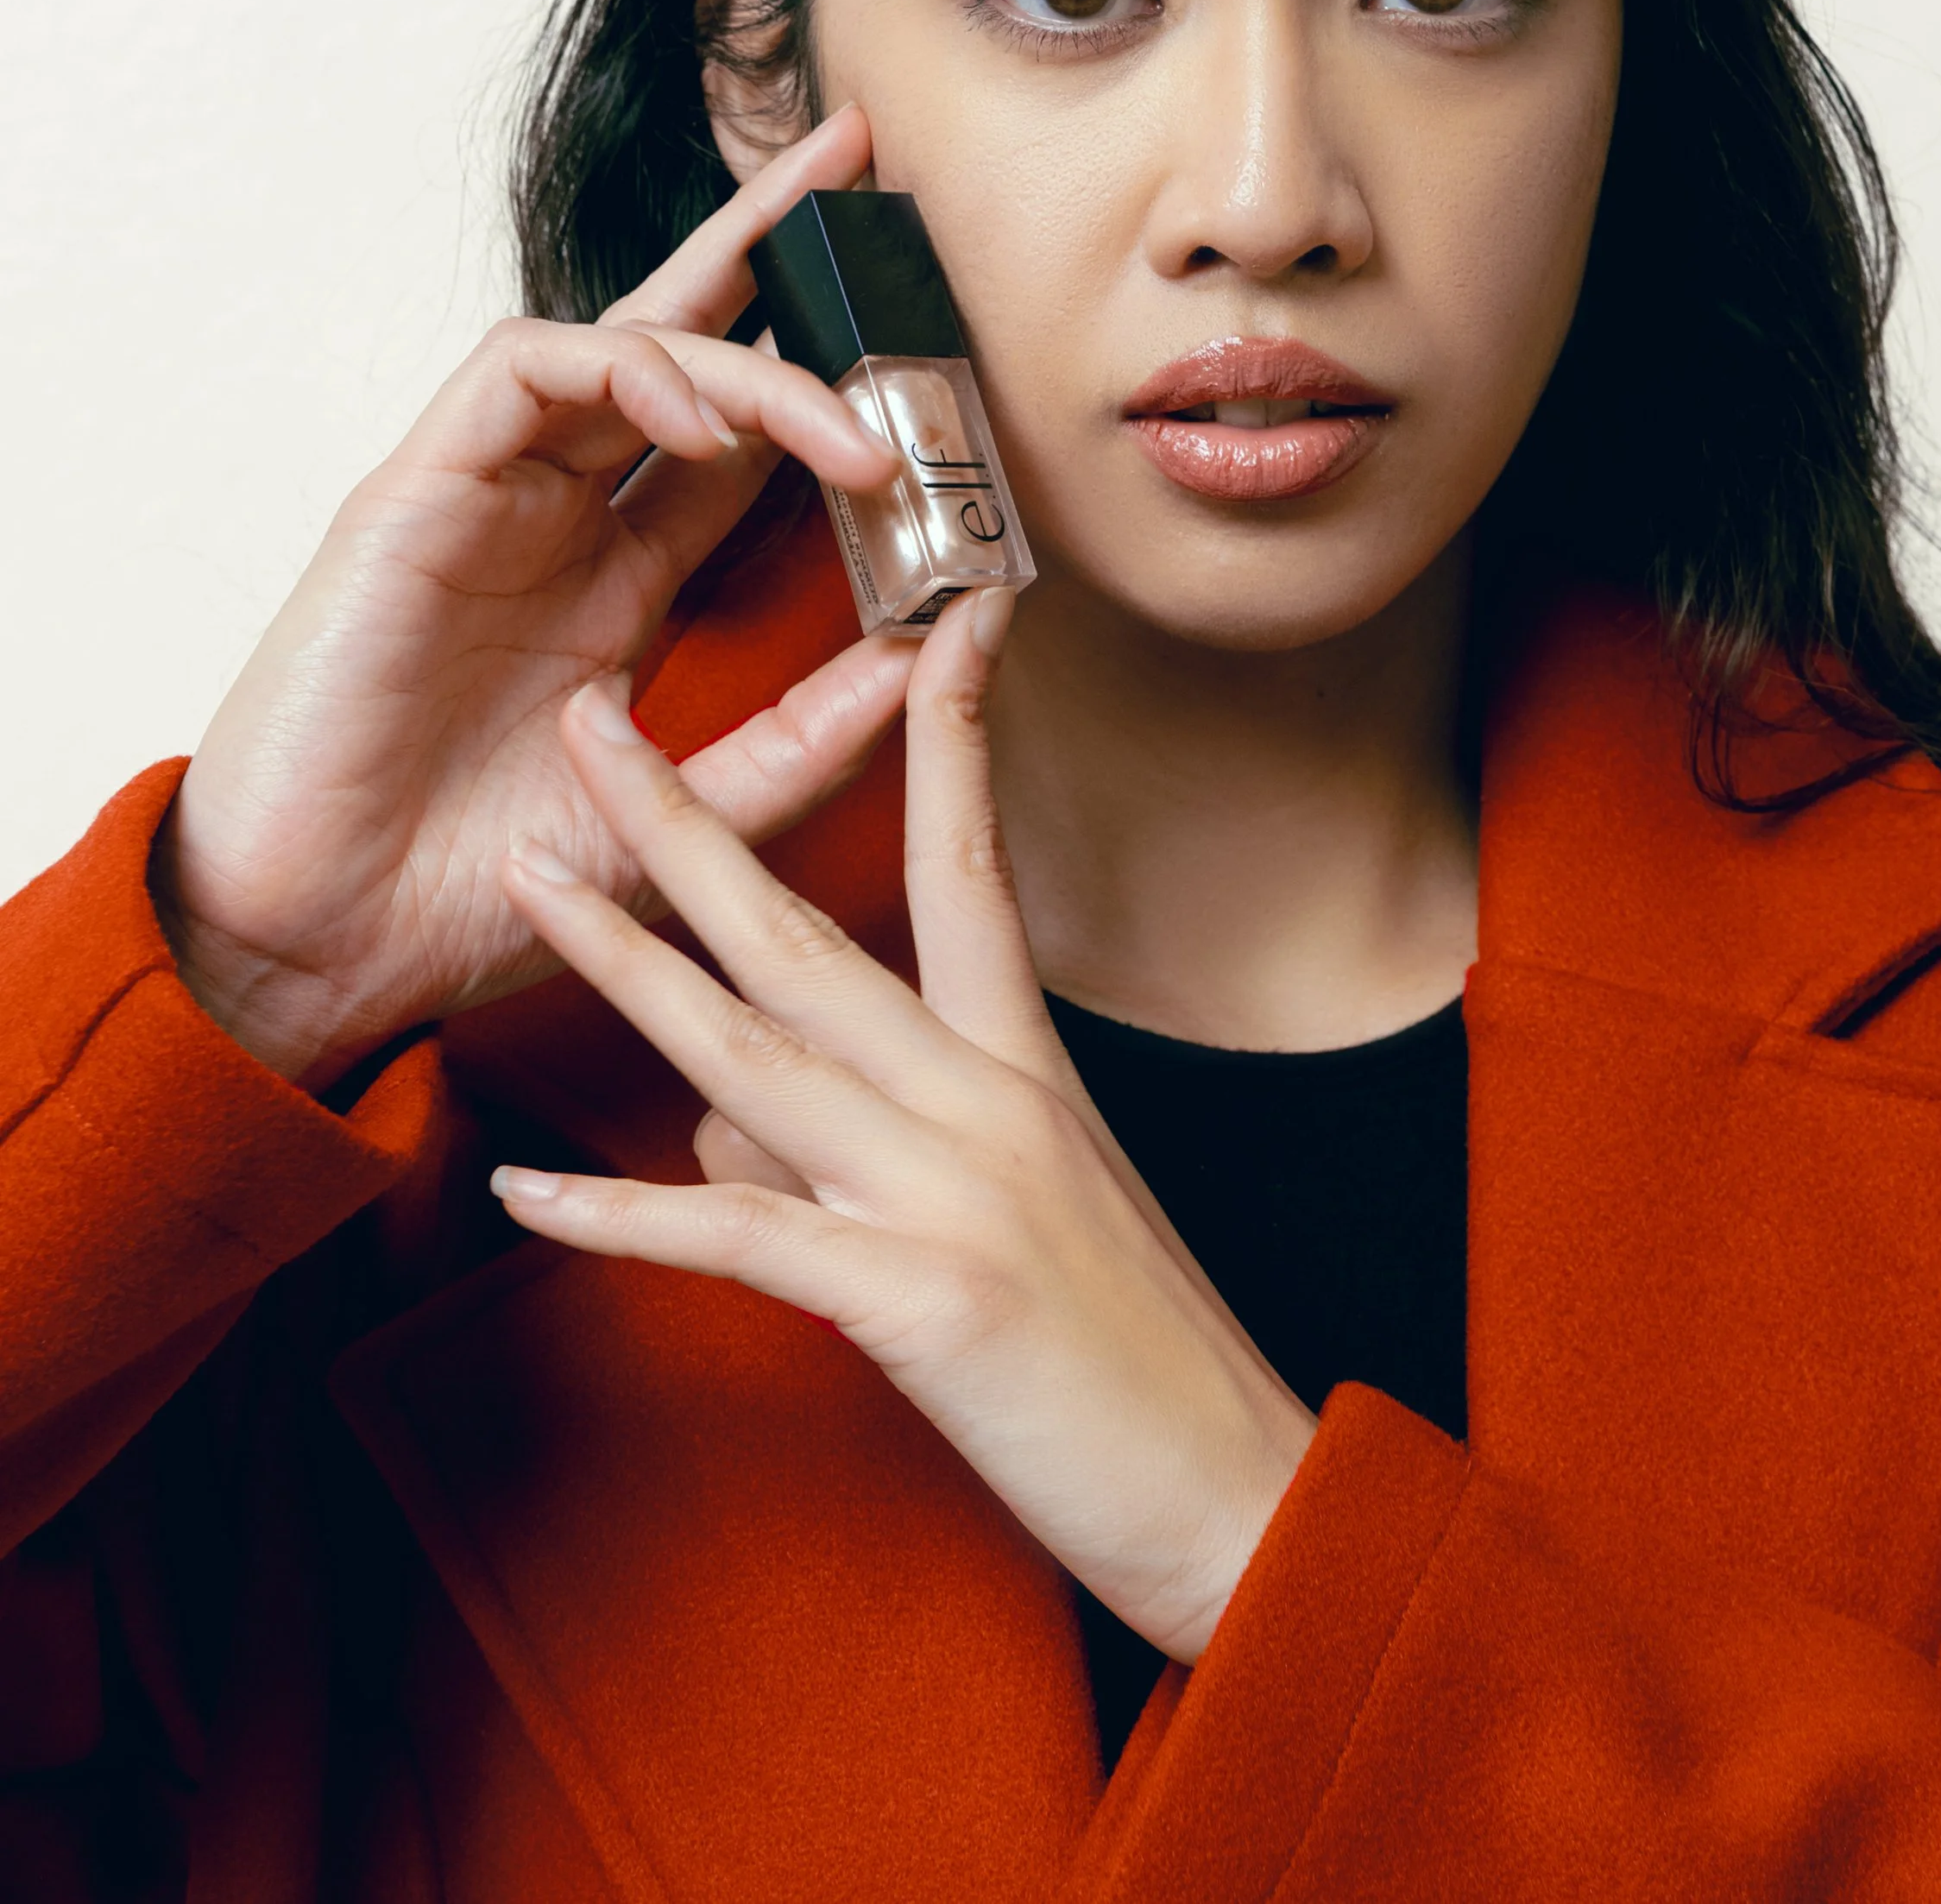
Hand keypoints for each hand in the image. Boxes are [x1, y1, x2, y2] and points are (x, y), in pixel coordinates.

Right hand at [157, 108, 909, 1090]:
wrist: (317, 945)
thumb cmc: (471, 888)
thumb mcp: (682, 819)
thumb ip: (798, 740)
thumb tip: (929, 656)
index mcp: (620, 580)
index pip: (739, 442)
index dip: (828, 380)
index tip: (934, 349)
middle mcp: (561, 515)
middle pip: (681, 341)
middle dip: (770, 245)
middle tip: (863, 163)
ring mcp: (489, 495)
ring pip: (621, 343)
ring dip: (739, 354)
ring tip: (841, 421)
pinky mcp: (417, 492)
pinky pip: (523, 372)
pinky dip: (622, 368)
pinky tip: (701, 409)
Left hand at [490, 592, 1318, 1662]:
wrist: (1240, 1495)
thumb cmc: (1131, 1357)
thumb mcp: (1014, 1216)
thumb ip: (857, 1145)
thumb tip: (715, 1119)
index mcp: (1023, 1064)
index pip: (970, 863)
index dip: (950, 733)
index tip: (942, 622)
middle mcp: (983, 1099)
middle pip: (809, 930)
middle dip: (690, 821)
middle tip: (599, 722)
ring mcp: (949, 1192)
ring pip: (753, 1047)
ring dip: (624, 959)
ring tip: (528, 877)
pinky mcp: (918, 1299)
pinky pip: (739, 1237)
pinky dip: (620, 1216)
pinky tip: (523, 1189)